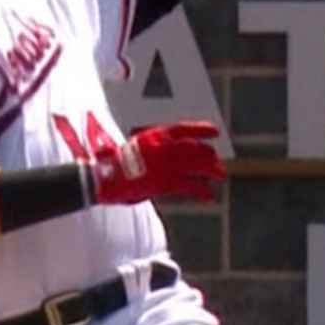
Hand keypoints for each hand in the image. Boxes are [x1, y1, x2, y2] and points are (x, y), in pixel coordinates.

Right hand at [88, 121, 226, 205]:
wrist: (104, 177)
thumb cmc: (114, 166)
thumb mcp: (135, 149)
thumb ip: (153, 151)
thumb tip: (165, 159)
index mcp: (155, 135)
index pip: (184, 128)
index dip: (202, 130)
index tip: (215, 132)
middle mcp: (164, 146)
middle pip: (195, 148)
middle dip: (208, 156)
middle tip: (217, 163)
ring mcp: (166, 163)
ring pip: (197, 165)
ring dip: (211, 170)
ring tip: (220, 176)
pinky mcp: (166, 181)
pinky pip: (190, 185)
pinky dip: (202, 191)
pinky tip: (209, 196)